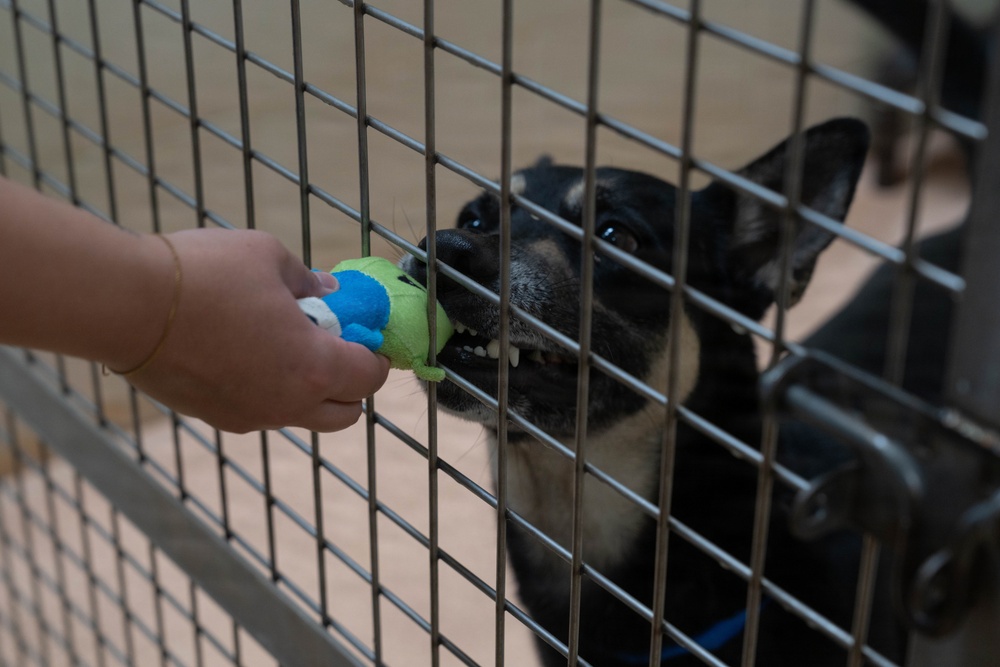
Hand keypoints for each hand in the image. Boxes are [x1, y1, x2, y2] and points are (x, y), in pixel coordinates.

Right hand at [121, 229, 389, 432]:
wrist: (126, 305)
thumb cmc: (206, 275)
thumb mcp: (269, 257)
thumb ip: (309, 280)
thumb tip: (329, 291)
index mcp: (313, 367)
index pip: (370, 378)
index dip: (377, 356)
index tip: (369, 337)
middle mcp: (287, 404)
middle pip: (344, 414)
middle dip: (351, 385)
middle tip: (336, 347)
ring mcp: (249, 416)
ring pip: (300, 416)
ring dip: (308, 390)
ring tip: (285, 345)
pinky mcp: (215, 417)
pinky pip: (260, 411)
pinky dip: (269, 391)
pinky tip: (246, 353)